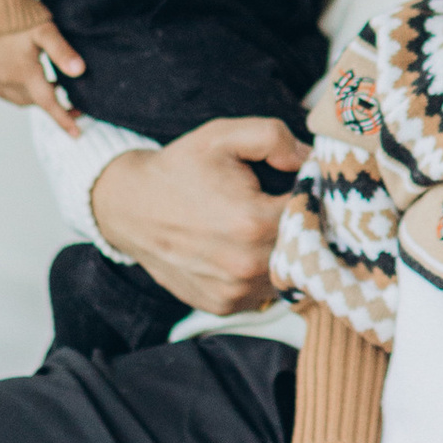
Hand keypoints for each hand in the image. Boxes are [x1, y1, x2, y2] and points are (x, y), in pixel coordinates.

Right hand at [0, 17, 86, 129]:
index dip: (64, 119)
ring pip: (21, 100)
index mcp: (24, 73)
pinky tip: (29, 85)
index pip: (48, 103)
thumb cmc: (21, 16)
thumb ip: (62, 52)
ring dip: (38, 99)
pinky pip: (5, 93)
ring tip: (55, 90)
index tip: (77, 134)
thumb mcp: (46, 32)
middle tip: (76, 103)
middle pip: (36, 102)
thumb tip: (80, 71)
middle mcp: (8, 79)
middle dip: (55, 107)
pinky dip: (20, 94)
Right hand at [87, 115, 305, 314]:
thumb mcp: (223, 136)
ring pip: (287, 272)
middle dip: (301, 224)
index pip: (312, 211)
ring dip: (283, 252)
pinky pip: (263, 292)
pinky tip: (243, 249)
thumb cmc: (180, 169)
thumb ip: (274, 137)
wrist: (129, 208)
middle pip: (303, 245)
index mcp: (254, 221)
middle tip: (282, 204)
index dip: (312, 195)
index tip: (301, 184)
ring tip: (260, 227)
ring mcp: (236, 291)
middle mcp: (247, 264)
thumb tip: (309, 161)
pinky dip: (261, 272)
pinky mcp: (224, 306)